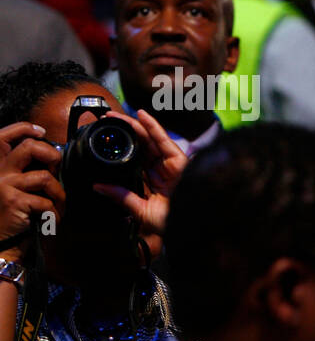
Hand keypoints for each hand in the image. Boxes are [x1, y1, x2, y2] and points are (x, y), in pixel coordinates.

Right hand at [0, 122, 63, 262]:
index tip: (41, 131)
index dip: (23, 128)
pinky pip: (47, 201)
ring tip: (57, 206)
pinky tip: (51, 220)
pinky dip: (56, 213)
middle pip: (28, 147)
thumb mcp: (16, 187)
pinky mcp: (14, 201)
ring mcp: (4, 185)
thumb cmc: (14, 215)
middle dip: (51, 155)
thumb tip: (52, 157)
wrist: (1, 242)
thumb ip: (26, 170)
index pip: (3, 136)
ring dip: (59, 194)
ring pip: (45, 177)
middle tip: (56, 171)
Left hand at [94, 110, 187, 244]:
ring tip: (117, 115)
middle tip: (107, 119)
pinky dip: (153, 126)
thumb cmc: (172, 222)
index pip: (135, 157)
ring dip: (134, 125)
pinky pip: (164, 140)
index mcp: (153, 180)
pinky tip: (141, 115)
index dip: (121, 146)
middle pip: (141, 145)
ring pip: (150, 139)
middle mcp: (161, 169)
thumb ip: (121, 197)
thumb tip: (98, 187)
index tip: (105, 137)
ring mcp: (170, 163)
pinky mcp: (179, 159)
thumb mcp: (141, 211)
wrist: (191, 225)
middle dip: (124, 130)